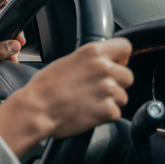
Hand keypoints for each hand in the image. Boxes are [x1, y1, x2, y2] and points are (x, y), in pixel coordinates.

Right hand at [0, 38, 133, 156]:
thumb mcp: (67, 61)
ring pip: (122, 96)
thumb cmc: (45, 87)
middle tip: (97, 90)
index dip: (121, 58)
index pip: (125, 47)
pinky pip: (115, 113)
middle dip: (116, 84)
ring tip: (88, 102)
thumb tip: (104, 62)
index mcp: (93, 52)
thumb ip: (89, 60)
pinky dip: (104, 116)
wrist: (37, 109)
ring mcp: (108, 90)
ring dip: (110, 101)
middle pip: (128, 76)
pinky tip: (87, 112)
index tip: (116, 65)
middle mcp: (104, 68)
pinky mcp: (108, 110)